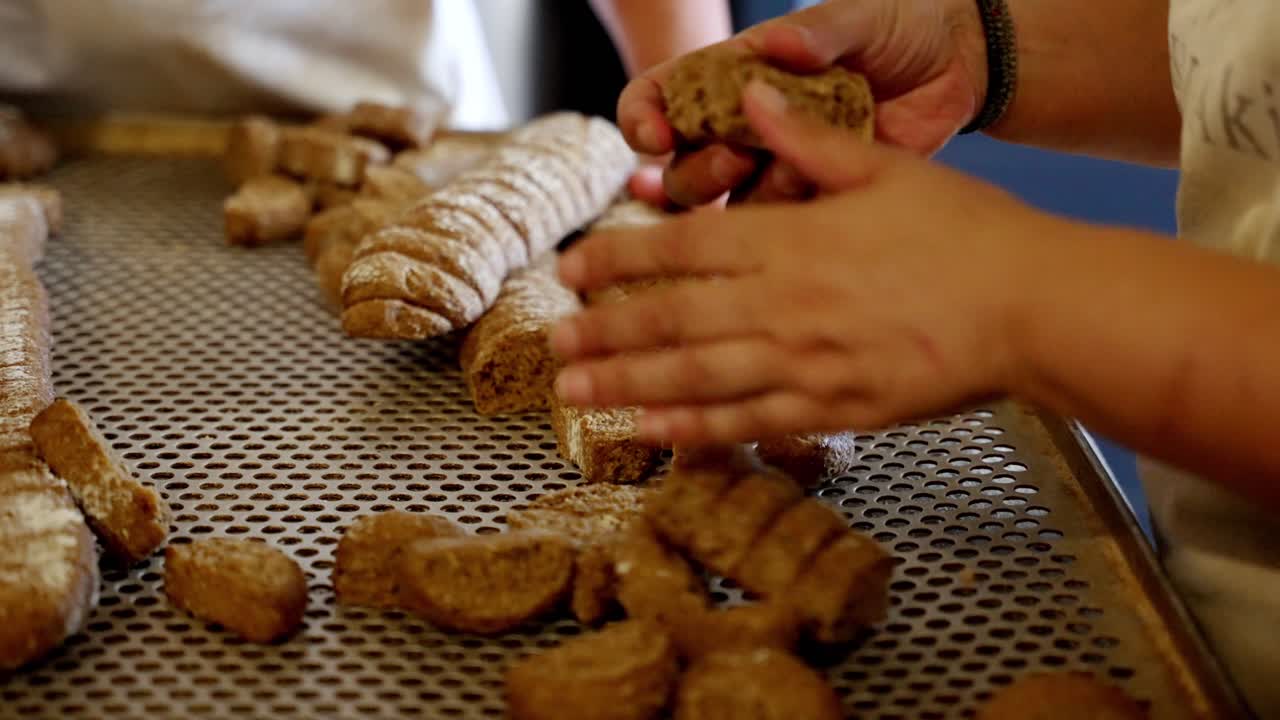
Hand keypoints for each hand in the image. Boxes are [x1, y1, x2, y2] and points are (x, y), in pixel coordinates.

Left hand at [551, 82, 1069, 445]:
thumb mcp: (888, 168)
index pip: (682, 249)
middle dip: (604, 332)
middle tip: (552, 342)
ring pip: (695, 378)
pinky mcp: (834, 408)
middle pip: (671, 319)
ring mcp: (807, 363)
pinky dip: (694, 430)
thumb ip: (808, 143)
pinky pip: (748, 423)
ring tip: (575, 395)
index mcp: (793, 239)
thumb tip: (751, 97)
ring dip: (628, 387)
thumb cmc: (968, 234)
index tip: (572, 268)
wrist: (1035, 308)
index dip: (619, 259)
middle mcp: (786, 304)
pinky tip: (652, 434)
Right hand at [618, 0, 988, 207]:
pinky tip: (814, 198)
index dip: (643, 120)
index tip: (656, 134)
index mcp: (735, 75)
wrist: (961, 62)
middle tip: (734, 156)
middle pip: (683, 168)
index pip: (659, 98)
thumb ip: (815, 32)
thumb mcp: (859, 16)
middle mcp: (745, 126)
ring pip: (727, 208)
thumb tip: (775, 45)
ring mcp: (778, 167)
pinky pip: (784, 226)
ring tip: (786, 173)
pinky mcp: (818, 198)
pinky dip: (790, 221)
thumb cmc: (899, 23)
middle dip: (697, 170)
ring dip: (743, 199)